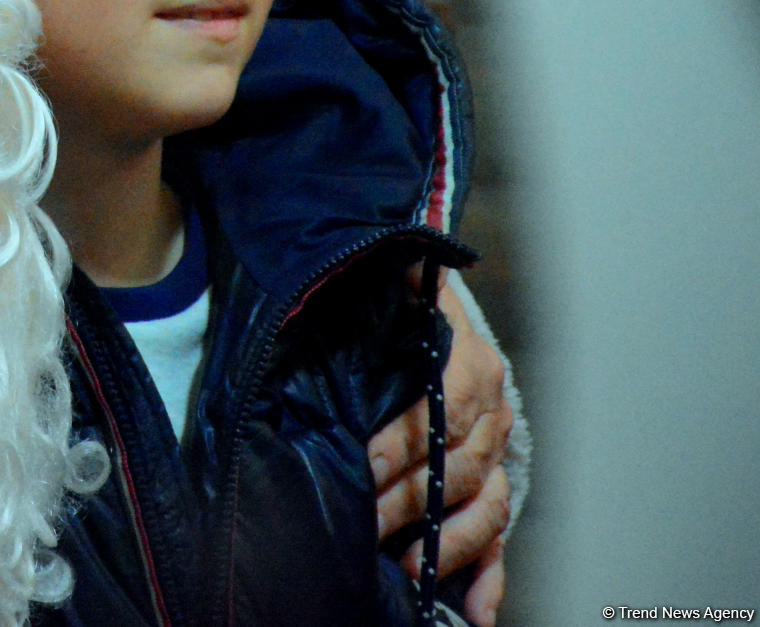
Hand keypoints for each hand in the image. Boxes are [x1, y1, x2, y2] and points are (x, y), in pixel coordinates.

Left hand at [370, 272, 513, 623]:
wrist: (425, 304)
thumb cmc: (397, 301)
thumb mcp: (394, 284)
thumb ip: (389, 283)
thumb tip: (389, 269)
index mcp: (467, 362)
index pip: (442, 412)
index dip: (403, 442)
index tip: (364, 464)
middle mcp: (491, 409)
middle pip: (459, 468)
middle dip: (409, 501)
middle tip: (366, 523)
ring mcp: (496, 450)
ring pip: (486, 506)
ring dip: (449, 543)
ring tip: (411, 568)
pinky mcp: (491, 484)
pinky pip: (498, 535)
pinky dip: (490, 575)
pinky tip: (477, 610)